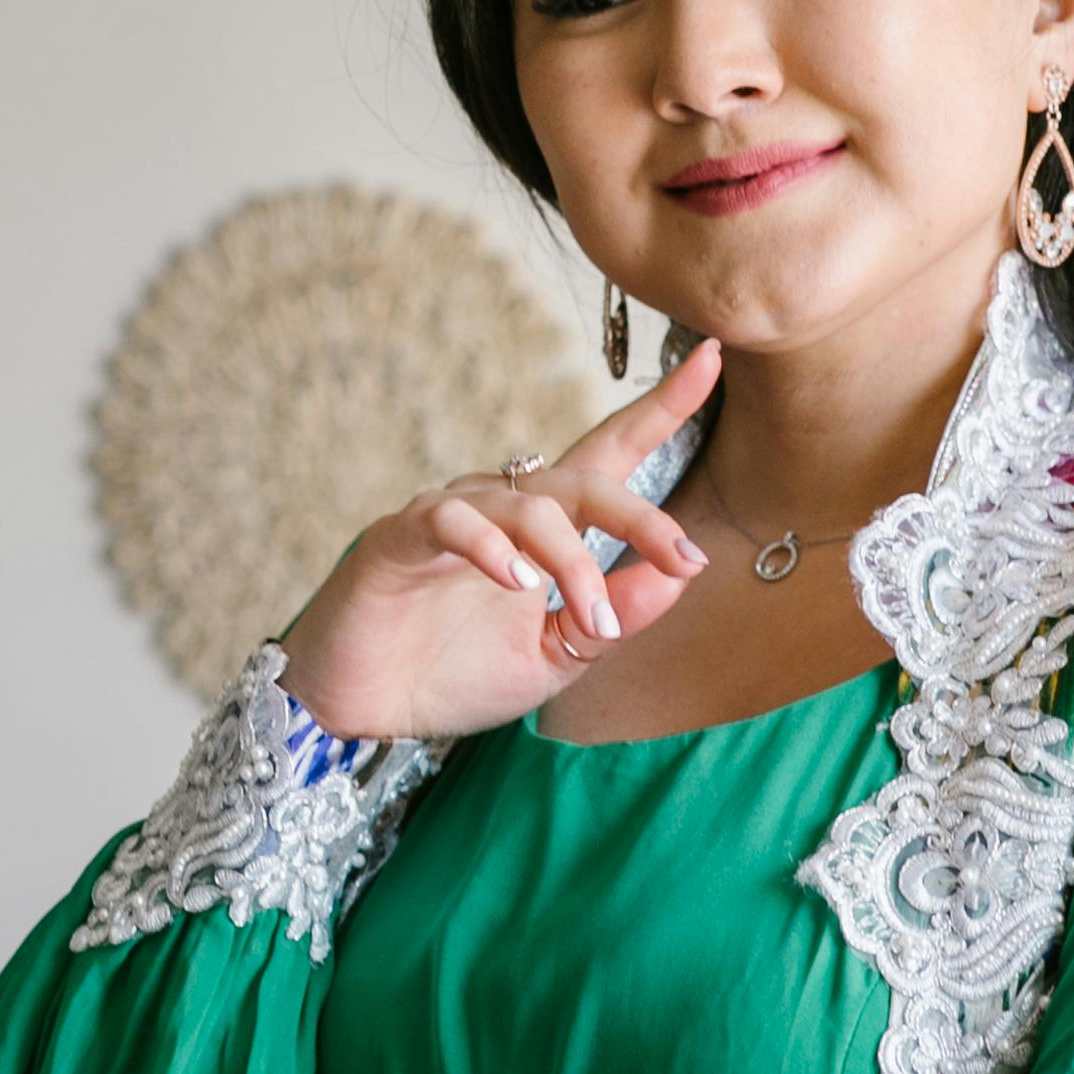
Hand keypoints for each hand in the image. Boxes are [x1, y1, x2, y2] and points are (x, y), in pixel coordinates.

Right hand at [278, 347, 720, 745]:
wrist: (361, 712)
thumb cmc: (452, 676)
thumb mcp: (555, 657)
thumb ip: (613, 618)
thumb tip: (678, 575)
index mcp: (546, 530)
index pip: (611, 456)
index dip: (659, 409)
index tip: (713, 360)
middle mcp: (503, 507)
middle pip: (585, 481)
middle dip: (640, 516)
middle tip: (684, 558)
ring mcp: (452, 515)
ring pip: (531, 508)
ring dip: (574, 564)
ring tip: (593, 618)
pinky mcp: (401, 536)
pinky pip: (454, 521)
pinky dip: (490, 547)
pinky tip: (517, 582)